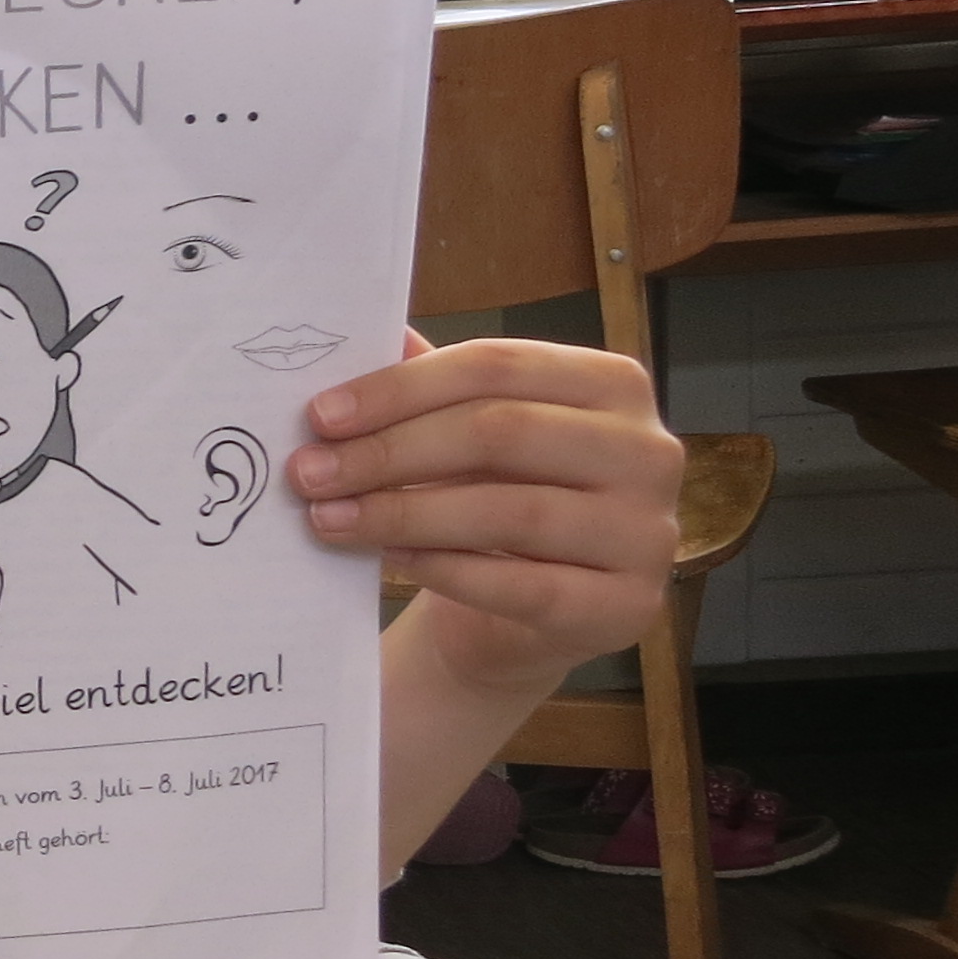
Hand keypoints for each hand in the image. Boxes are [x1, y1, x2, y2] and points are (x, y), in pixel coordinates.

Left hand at [294, 334, 681, 689]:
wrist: (527, 623)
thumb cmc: (495, 507)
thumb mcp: (470, 439)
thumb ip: (431, 389)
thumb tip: (370, 335)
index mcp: (613, 385)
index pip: (497, 367)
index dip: (401, 388)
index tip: (321, 415)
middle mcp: (648, 453)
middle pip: (503, 432)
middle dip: (391, 451)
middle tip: (310, 472)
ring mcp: (645, 534)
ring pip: (510, 511)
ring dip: (403, 512)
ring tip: (329, 518)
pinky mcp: (623, 608)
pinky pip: (521, 584)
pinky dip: (445, 568)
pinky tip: (388, 559)